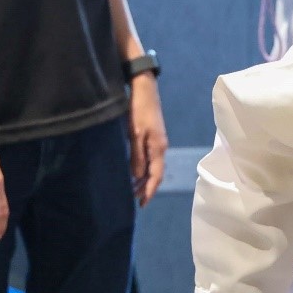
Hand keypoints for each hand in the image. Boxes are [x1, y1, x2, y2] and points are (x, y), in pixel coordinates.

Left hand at [127, 74, 166, 205]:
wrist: (144, 89)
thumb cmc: (139, 110)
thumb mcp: (134, 134)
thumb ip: (137, 156)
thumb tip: (138, 177)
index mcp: (158, 148)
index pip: (156, 176)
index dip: (149, 191)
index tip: (142, 204)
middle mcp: (160, 148)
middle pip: (156, 174)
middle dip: (146, 188)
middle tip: (135, 200)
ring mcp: (157, 142)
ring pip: (152, 167)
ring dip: (143, 179)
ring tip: (133, 190)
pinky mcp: (152, 137)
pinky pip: (149, 159)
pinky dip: (142, 169)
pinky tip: (134, 171)